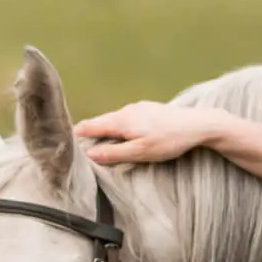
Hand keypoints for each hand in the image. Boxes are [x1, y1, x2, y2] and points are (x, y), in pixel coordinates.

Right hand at [73, 102, 227, 165]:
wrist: (199, 125)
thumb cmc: (170, 141)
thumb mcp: (141, 152)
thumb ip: (114, 153)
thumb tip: (89, 154)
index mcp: (121, 121)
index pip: (90, 126)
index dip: (75, 134)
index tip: (62, 142)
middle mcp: (126, 110)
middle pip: (101, 122)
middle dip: (89, 133)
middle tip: (77, 147)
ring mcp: (139, 108)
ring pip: (115, 120)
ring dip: (106, 131)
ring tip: (99, 144)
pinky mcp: (149, 109)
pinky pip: (127, 119)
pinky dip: (120, 128)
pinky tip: (125, 136)